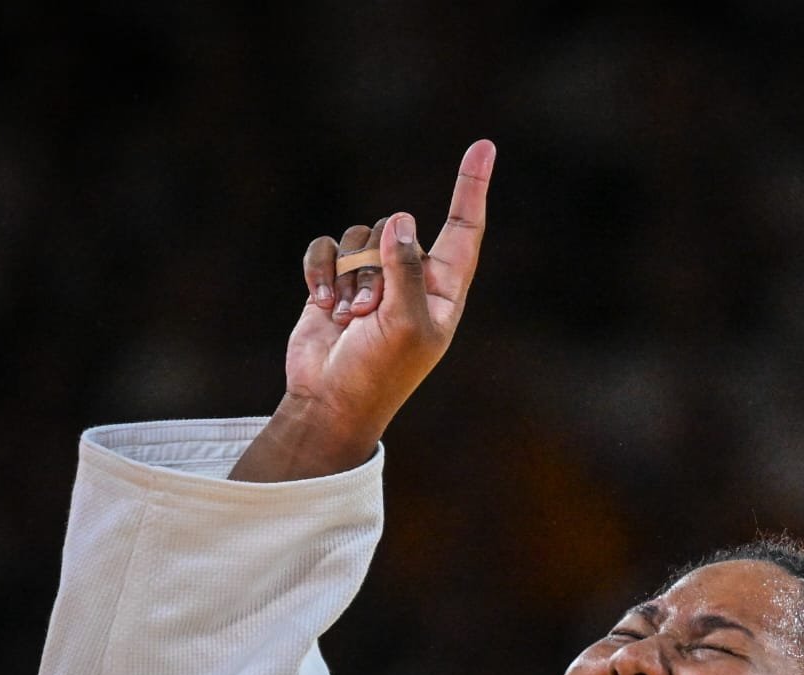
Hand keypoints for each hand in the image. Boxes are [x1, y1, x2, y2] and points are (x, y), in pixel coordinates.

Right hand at [230, 139, 496, 481]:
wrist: (330, 400)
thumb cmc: (379, 373)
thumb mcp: (406, 325)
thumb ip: (406, 270)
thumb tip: (402, 221)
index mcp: (443, 290)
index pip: (464, 229)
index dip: (472, 188)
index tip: (484, 146)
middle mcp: (411, 277)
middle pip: (397, 231)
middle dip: (374, 270)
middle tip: (368, 316)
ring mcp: (372, 277)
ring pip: (359, 239)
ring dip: (347, 279)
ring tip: (348, 319)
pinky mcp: (334, 280)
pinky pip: (326, 248)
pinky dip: (319, 272)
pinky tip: (320, 305)